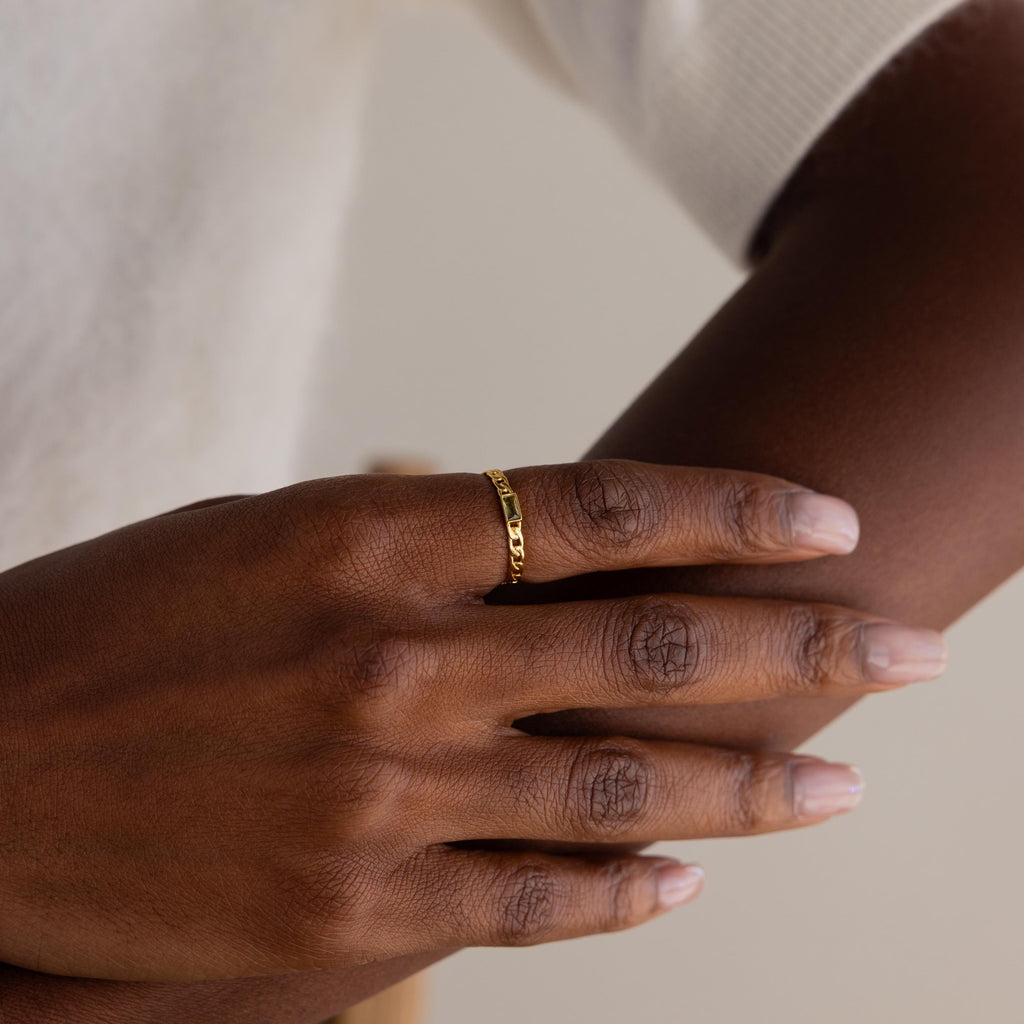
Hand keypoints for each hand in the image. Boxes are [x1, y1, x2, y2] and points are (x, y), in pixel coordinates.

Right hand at [0, 460, 944, 981]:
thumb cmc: (117, 624)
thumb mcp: (271, 536)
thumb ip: (411, 547)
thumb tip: (537, 553)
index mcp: (370, 538)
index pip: (603, 509)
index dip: (734, 511)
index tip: (830, 518)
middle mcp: (401, 659)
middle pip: (655, 647)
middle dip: (806, 645)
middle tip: (911, 649)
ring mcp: (384, 795)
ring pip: (623, 785)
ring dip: (752, 786)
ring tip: (848, 781)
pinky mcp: (351, 913)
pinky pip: (533, 902)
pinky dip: (624, 890)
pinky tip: (688, 879)